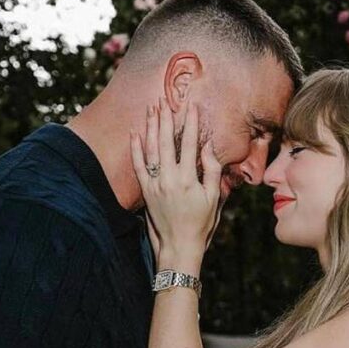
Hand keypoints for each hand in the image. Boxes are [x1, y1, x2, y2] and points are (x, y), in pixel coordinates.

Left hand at [130, 98, 221, 269]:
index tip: (192, 106)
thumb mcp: (214, 198)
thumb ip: (212, 171)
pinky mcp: (146, 191)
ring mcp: (155, 185)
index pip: (190, 144)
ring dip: (151, 127)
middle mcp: (169, 179)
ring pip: (151, 149)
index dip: (191, 123)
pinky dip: (135, 148)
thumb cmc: (201, 224)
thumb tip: (208, 147)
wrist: (179, 247)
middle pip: (167, 141)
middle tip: (165, 100)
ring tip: (152, 109)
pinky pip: (138, 166)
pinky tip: (135, 133)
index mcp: (188, 180)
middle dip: (166, 119)